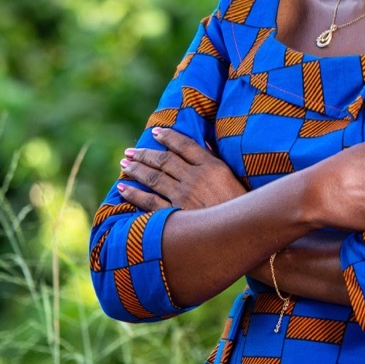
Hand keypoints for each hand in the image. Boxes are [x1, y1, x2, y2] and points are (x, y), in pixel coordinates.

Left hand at [118, 127, 245, 211]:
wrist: (242, 233)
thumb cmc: (240, 204)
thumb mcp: (233, 177)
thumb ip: (216, 158)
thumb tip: (204, 141)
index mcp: (212, 166)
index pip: (185, 145)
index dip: (168, 136)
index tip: (155, 131)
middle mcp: (195, 178)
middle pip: (165, 160)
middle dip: (145, 153)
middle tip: (130, 150)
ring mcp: (184, 196)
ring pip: (154, 178)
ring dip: (136, 169)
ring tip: (125, 163)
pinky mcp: (175, 214)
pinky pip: (149, 202)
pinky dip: (134, 194)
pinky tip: (122, 188)